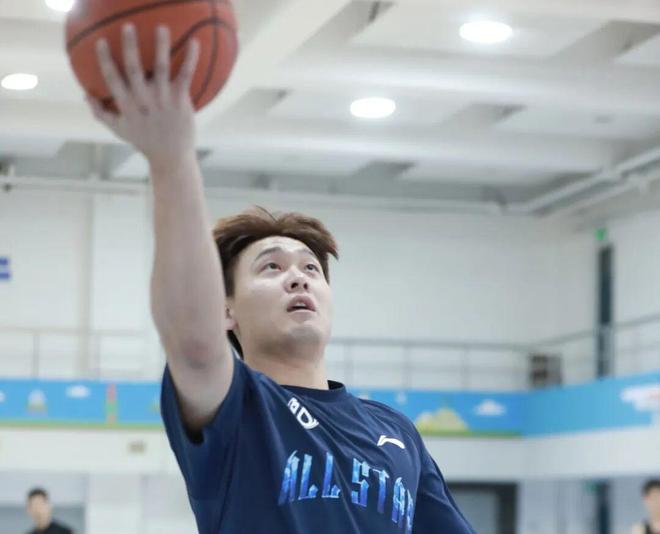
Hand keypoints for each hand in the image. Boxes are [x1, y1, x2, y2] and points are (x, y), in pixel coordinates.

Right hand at [87, 24, 199, 169]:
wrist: (171, 157)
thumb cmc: (144, 141)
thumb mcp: (119, 130)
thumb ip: (101, 113)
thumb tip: (85, 95)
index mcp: (127, 107)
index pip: (113, 80)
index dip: (106, 61)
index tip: (101, 41)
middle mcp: (144, 102)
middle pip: (134, 71)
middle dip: (130, 48)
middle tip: (128, 26)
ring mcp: (163, 101)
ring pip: (161, 70)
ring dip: (161, 47)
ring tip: (161, 28)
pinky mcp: (181, 102)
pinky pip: (186, 77)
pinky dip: (190, 59)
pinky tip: (194, 42)